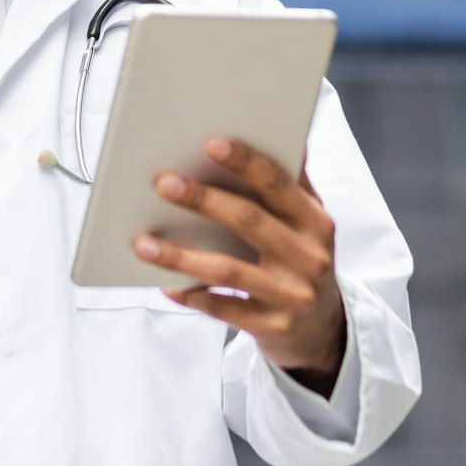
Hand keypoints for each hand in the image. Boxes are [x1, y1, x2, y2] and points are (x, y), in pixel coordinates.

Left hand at [133, 136, 347, 394]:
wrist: (321, 329)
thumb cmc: (303, 261)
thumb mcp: (308, 223)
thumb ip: (294, 183)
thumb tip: (291, 135)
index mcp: (315, 221)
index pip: (279, 184)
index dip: (247, 162)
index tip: (212, 143)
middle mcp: (309, 257)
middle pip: (249, 221)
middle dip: (203, 200)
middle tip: (163, 183)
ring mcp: (292, 295)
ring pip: (229, 270)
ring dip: (181, 256)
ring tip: (143, 243)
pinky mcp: (273, 327)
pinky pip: (224, 309)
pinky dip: (193, 295)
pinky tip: (166, 285)